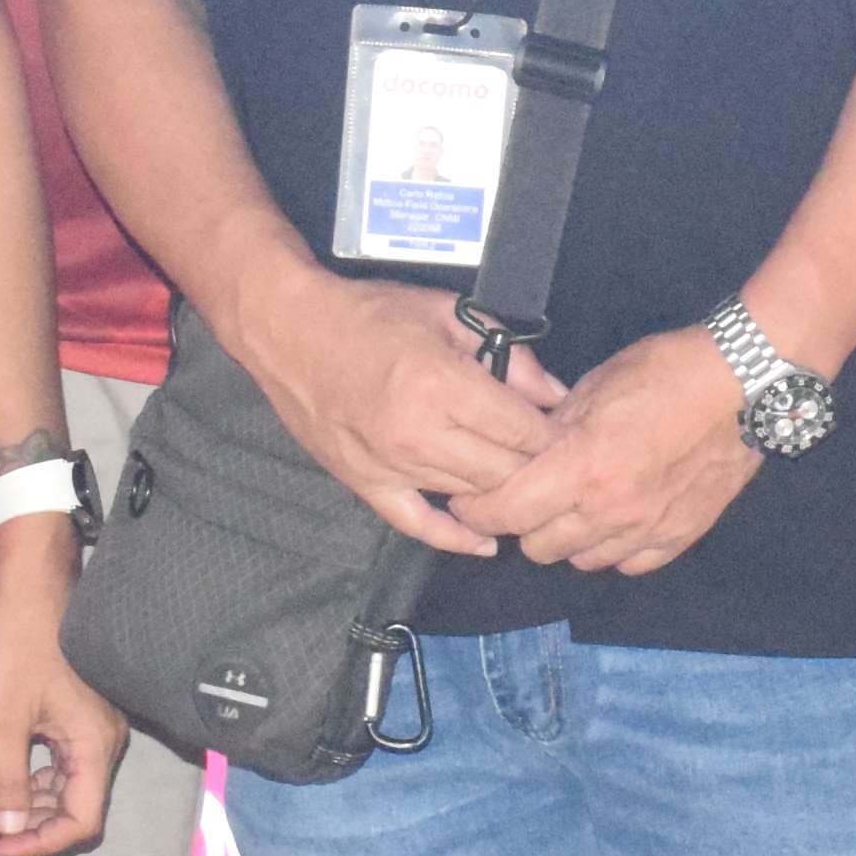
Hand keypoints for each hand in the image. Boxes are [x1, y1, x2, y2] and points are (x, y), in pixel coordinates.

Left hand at [0, 535, 123, 855]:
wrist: (30, 587)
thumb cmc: (17, 644)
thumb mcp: (3, 717)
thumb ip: (8, 780)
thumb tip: (11, 830)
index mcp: (94, 745)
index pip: (83, 821)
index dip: (42, 843)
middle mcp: (102, 743)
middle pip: (74, 808)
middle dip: (25, 821)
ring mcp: (91, 730)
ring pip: (62, 787)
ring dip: (20, 800)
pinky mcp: (75, 717)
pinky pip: (56, 764)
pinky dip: (24, 776)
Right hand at [239, 265, 564, 544]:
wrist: (290, 329)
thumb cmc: (369, 314)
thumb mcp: (446, 314)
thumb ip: (507, 354)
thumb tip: (554, 395)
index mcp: (443, 385)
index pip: (524, 432)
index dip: (554, 435)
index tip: (566, 432)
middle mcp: (419, 432)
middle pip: (504, 473)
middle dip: (534, 467)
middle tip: (548, 458)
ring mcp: (390, 464)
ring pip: (470, 498)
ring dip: (500, 494)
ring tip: (521, 483)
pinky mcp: (365, 483)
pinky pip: (418, 524)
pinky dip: (454, 538)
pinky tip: (483, 542)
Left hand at [454, 325, 762, 575]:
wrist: (742, 383)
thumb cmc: (667, 372)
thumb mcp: (596, 385)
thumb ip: (555, 427)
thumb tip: (527, 449)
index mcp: (580, 466)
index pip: (506, 512)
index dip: (478, 508)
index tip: (471, 497)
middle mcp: (608, 508)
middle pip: (537, 546)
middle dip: (522, 523)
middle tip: (528, 496)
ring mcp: (646, 528)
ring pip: (580, 560)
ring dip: (568, 537)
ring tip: (575, 506)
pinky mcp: (678, 536)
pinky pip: (628, 562)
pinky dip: (613, 547)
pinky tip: (616, 519)